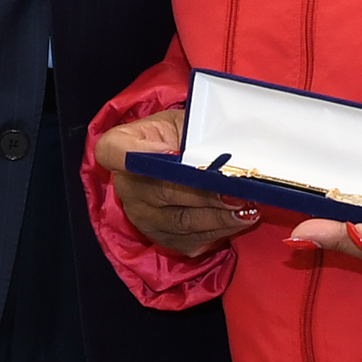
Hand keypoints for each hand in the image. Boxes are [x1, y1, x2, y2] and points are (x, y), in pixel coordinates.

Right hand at [93, 104, 262, 259]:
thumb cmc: (183, 136)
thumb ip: (199, 132)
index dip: (136, 153)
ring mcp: (143, 217)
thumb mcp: (188, 122)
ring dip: (219, 216)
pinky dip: (221, 230)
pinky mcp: (163, 239)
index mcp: (124, 146)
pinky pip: (193, 240)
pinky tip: (241, 219)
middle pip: (162, 191)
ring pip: (181, 222)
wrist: (179, 160)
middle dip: (205, 192)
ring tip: (248, 206)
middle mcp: (127, 186)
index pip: (113, 150)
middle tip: (238, 189)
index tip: (170, 152)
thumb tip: (222, 149)